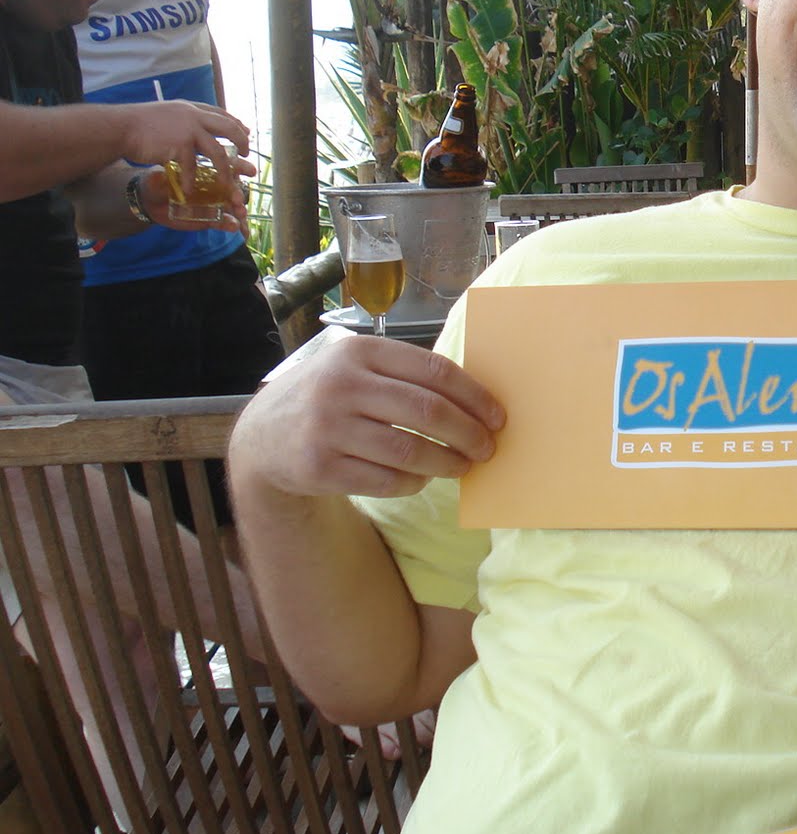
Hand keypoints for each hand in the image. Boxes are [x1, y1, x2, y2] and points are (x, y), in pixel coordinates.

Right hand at [120, 100, 250, 193]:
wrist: (120, 127)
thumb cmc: (139, 124)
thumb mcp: (168, 113)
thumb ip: (185, 118)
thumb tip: (197, 124)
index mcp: (191, 109)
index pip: (221, 114)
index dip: (236, 123)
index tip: (246, 131)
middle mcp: (194, 118)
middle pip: (228, 128)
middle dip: (241, 141)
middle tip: (245, 154)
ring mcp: (188, 131)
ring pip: (217, 152)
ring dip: (225, 170)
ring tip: (228, 184)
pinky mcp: (179, 146)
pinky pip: (193, 168)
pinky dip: (192, 181)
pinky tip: (190, 192)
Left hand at [135, 151, 255, 232]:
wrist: (152, 205)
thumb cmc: (156, 185)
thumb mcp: (155, 180)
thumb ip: (158, 178)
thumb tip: (158, 174)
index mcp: (205, 171)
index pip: (225, 166)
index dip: (239, 167)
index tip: (250, 171)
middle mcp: (214, 187)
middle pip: (232, 188)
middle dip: (238, 193)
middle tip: (239, 200)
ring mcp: (214, 203)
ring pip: (232, 206)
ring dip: (239, 210)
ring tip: (240, 215)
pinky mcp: (211, 218)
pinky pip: (224, 222)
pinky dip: (231, 225)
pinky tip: (235, 228)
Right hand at [228, 336, 505, 501]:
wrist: (262, 436)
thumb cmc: (330, 397)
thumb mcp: (357, 368)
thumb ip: (405, 376)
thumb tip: (476, 400)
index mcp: (360, 352)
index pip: (435, 371)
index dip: (474, 396)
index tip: (497, 417)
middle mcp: (341, 385)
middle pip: (428, 411)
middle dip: (468, 433)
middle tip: (487, 448)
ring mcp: (327, 427)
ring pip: (410, 451)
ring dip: (447, 463)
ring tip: (462, 466)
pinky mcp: (319, 467)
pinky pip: (386, 480)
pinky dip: (413, 482)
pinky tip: (421, 478)